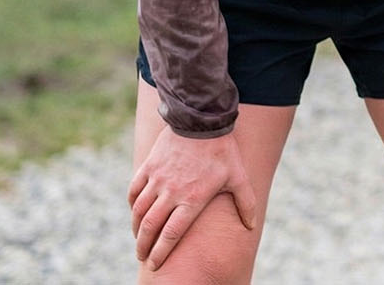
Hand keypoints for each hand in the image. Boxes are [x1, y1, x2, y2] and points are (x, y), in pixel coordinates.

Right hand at [128, 128, 259, 271]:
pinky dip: (132, 205)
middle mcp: (171, 192)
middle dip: (144, 247)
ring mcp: (158, 179)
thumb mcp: (238, 176)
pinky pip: (134, 191)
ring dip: (136, 228)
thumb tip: (251, 226)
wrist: (202, 118)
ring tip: (138, 239)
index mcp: (192, 199)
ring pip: (140, 211)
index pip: (171, 235)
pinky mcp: (149, 167)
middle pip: (151, 227)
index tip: (156, 264)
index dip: (161, 253)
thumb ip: (245, 203)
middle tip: (142, 257)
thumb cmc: (222, 150)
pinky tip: (135, 212)